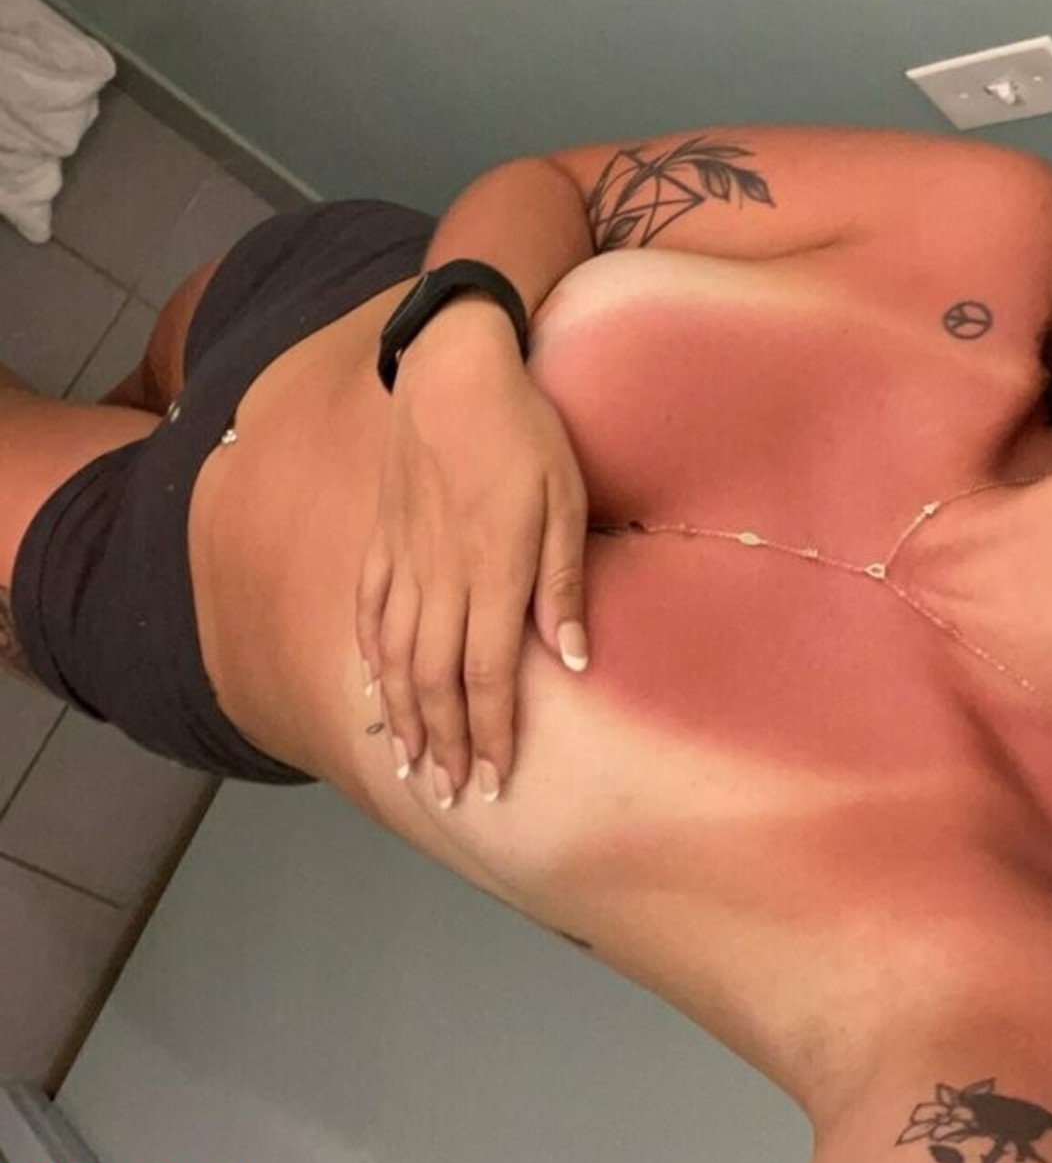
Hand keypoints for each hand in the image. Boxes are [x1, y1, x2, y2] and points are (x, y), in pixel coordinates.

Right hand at [356, 326, 589, 807]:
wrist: (452, 368)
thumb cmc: (523, 428)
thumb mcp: (565, 498)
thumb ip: (563, 583)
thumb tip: (570, 661)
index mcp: (491, 570)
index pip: (487, 677)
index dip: (491, 735)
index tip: (494, 782)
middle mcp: (440, 576)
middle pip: (434, 681)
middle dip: (444, 744)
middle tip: (451, 794)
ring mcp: (403, 558)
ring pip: (395, 657)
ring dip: (402, 716)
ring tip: (410, 763)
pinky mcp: (383, 537)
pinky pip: (369, 612)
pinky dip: (370, 658)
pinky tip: (375, 687)